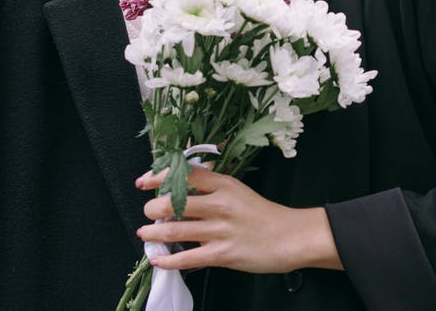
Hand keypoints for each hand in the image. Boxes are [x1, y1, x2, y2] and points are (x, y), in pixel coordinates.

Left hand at [135, 167, 342, 272]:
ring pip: (175, 230)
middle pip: (173, 202)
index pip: (185, 174)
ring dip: (153, 233)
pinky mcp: (223, 254)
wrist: (292, 237)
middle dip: (153, 208)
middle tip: (149, 212)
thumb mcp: (238, 191)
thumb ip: (212, 188)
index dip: (159, 176)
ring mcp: (222, 230)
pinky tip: (158, 260)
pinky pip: (187, 258)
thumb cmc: (264, 215)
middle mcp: (221, 204)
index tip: (144, 181)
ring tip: (145, 234)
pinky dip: (168, 260)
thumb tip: (182, 186)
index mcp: (225, 184)